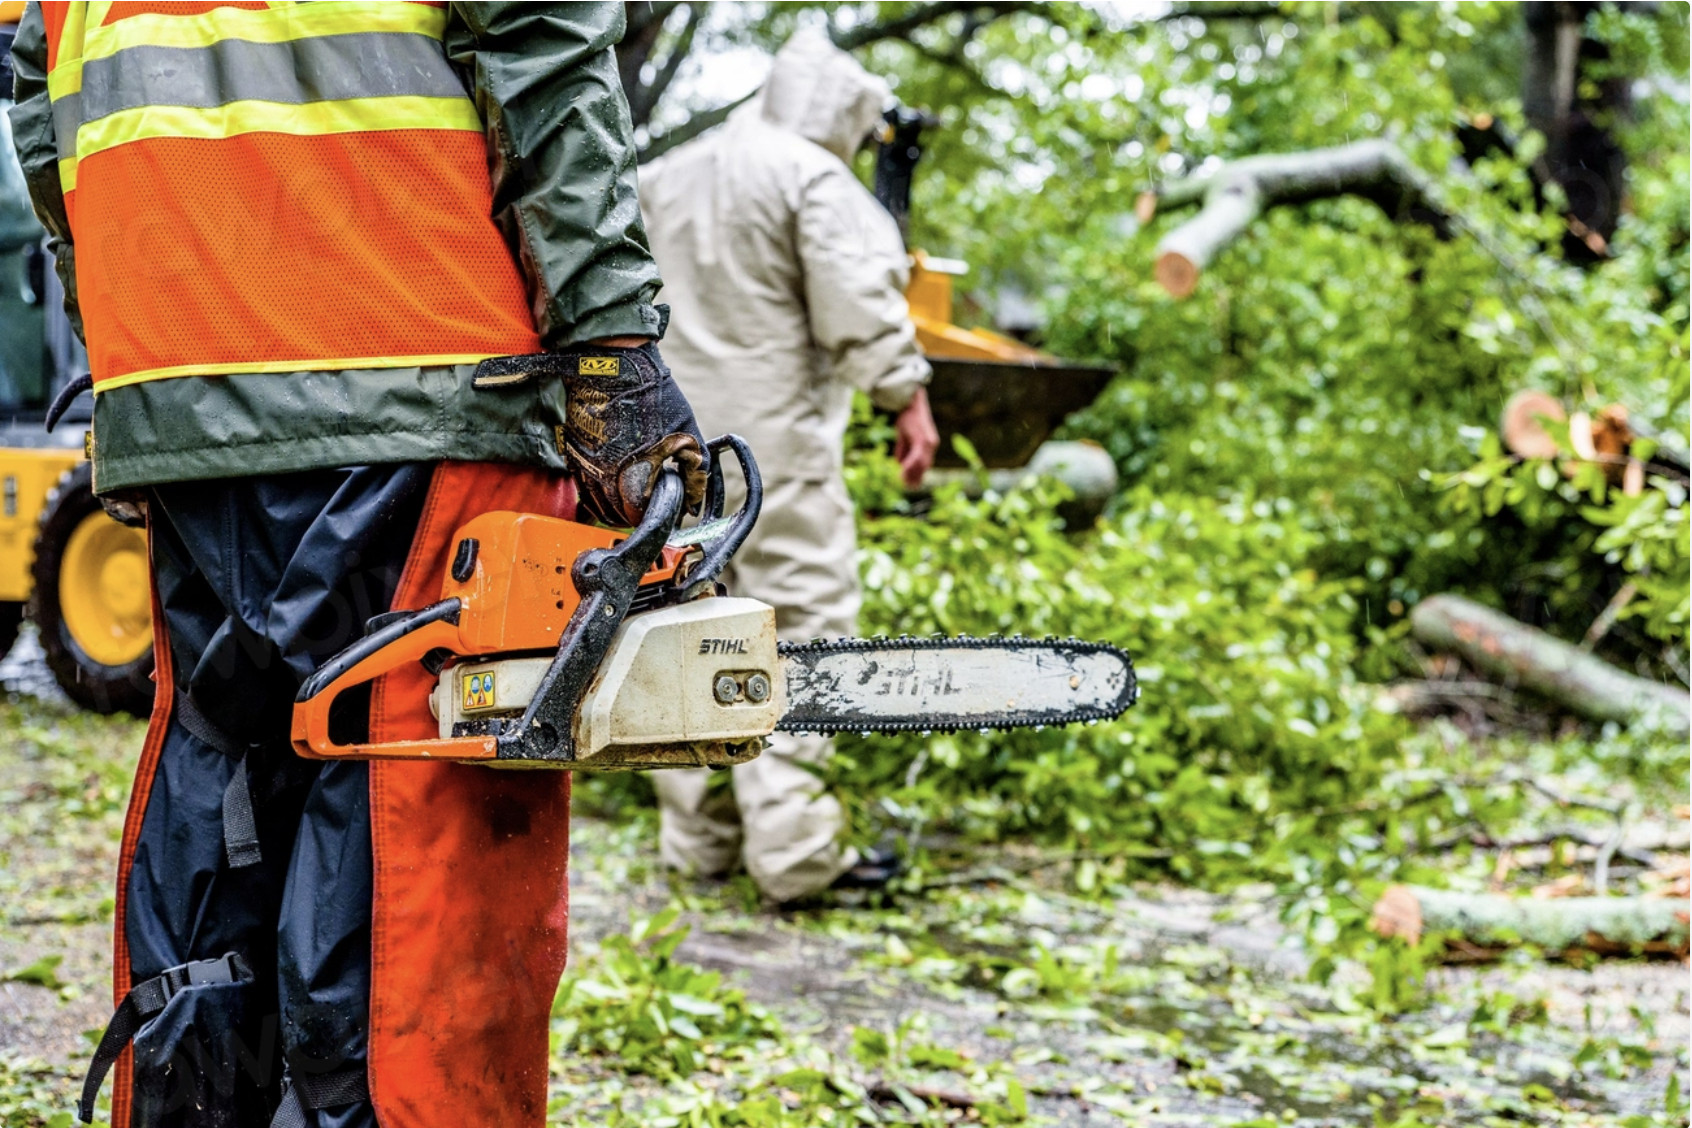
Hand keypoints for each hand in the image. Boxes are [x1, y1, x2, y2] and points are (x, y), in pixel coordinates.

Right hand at [558, 340, 709, 524]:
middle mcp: (602, 477)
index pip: (641, 515)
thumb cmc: (652, 395)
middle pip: (616, 514)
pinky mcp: (573, 451)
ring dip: (614, 507)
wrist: (613, 363)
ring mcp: (584, 464)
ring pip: (596, 503)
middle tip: (650, 502)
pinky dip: (596, 492)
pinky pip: (582, 485)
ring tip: (631, 499)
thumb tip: (695, 500)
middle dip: (635, 513)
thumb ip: (694, 469)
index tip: (667, 505)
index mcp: (631, 476)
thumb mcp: (686, 432)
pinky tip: (612, 484)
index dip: (657, 513)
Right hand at [892, 387, 939, 489]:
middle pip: (925, 466)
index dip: (918, 475)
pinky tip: (903, 471)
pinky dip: (910, 465)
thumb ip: (904, 450)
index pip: (925, 464)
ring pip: (921, 463)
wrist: (909, 401)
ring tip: (903, 482)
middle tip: (907, 487)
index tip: (911, 484)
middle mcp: (932, 444)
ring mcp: (929, 442)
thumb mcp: (904, 436)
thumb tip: (899, 463)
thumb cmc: (906, 416)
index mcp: (929, 444)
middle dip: (916, 477)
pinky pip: (916, 456)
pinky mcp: (922, 439)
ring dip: (912, 474)